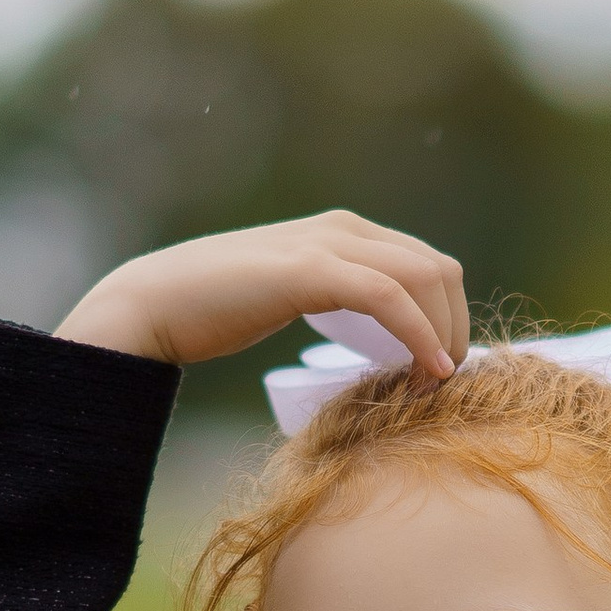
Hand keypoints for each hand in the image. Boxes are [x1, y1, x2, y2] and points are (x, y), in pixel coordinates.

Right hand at [61, 210, 467, 379]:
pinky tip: (427, 369)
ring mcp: (328, 243)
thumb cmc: (215, 310)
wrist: (155, 305)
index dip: (447, 316)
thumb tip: (371, 334)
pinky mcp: (310, 270)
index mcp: (343, 232)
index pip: (426, 264)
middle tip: (443, 381)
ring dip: (444, 333)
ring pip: (425, 277)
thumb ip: (330, 296)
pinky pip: (389, 296)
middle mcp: (343, 228)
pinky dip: (419, 334)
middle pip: (438, 269)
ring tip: (435, 382)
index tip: (439, 367)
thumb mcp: (290, 294)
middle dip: (456, 326)